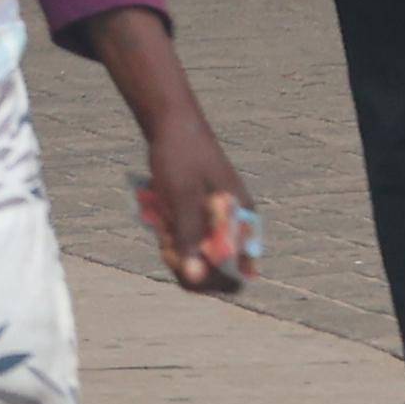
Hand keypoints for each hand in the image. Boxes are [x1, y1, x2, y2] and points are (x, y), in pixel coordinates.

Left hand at [135, 105, 253, 296]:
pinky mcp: (199, 219)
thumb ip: (190, 238)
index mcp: (243, 219)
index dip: (210, 279)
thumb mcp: (183, 198)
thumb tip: (195, 279)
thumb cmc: (181, 156)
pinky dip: (170, 237)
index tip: (184, 262)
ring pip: (194, 258)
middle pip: (213, 270)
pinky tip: (161, 219)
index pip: (239, 274)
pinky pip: (185, 243)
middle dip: (185, 261)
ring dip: (174, 248)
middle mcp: (234, 225)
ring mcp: (215, 223)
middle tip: (167, 238)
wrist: (170, 124)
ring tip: (163, 222)